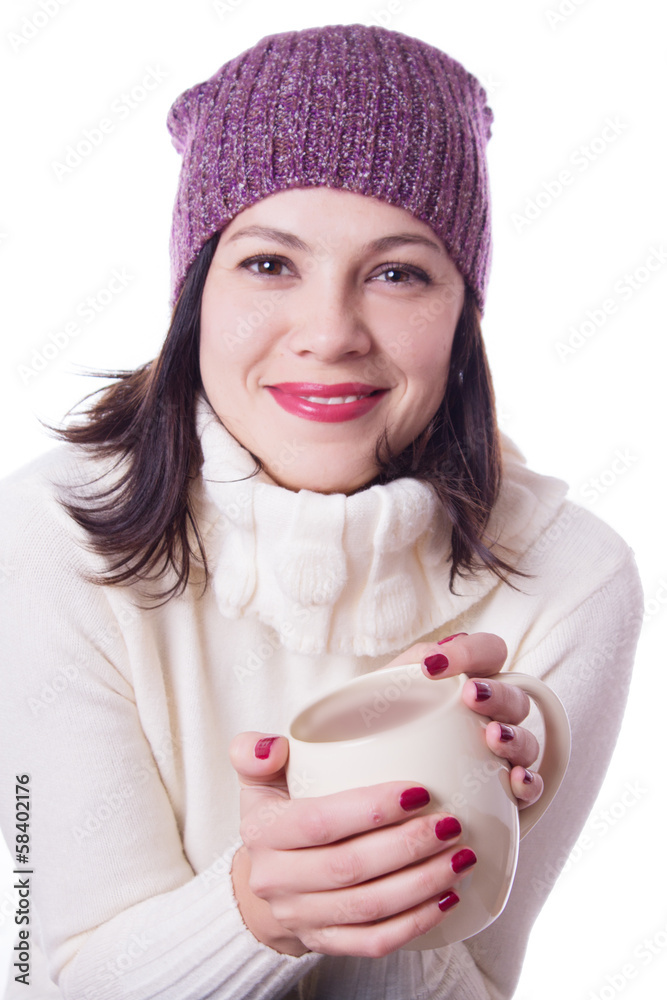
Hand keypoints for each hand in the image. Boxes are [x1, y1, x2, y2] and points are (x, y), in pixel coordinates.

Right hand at [229, 733, 476, 957]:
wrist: (264, 882)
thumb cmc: (276, 816)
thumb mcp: (259, 778)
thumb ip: (255, 751)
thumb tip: (273, 746)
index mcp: (264, 832)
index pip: (320, 821)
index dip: (371, 809)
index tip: (420, 791)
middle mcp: (276, 880)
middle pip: (350, 867)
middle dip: (409, 846)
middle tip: (451, 824)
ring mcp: (300, 917)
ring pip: (367, 908)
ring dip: (422, 884)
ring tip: (460, 858)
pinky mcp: (324, 943)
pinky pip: (373, 942)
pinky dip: (414, 923)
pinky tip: (446, 899)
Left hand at [387, 631, 543, 808]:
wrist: (371, 776)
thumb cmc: (386, 724)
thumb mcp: (388, 691)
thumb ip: (407, 667)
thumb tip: (429, 657)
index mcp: (470, 680)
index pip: (490, 651)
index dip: (471, 652)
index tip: (432, 666)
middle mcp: (494, 713)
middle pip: (515, 696)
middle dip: (497, 693)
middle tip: (471, 695)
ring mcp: (504, 751)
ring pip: (528, 740)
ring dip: (515, 736)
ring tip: (492, 736)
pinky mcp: (506, 790)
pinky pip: (533, 787)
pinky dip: (530, 783)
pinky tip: (516, 779)